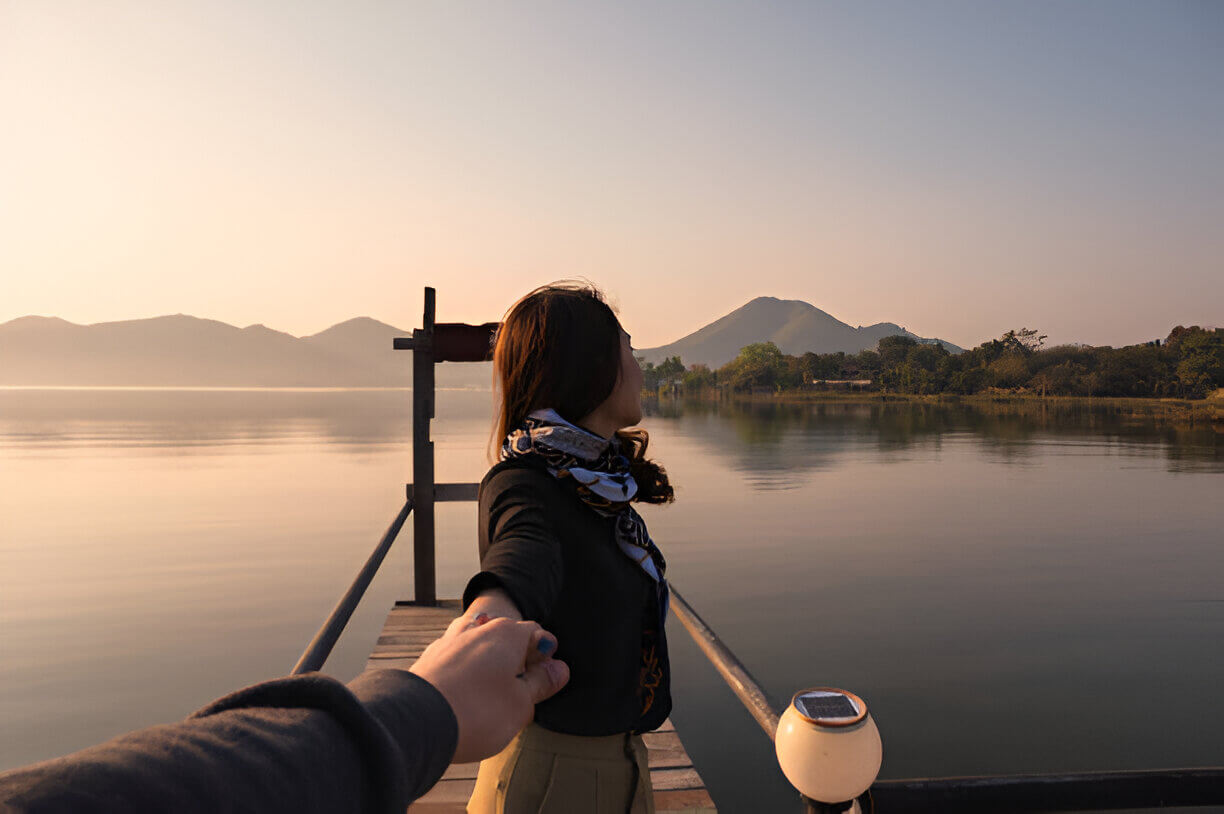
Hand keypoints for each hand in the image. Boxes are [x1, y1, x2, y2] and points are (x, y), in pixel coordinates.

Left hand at [409, 613, 568, 762]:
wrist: (416, 722)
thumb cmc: (477, 711)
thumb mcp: (521, 704)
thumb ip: (541, 684)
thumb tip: (559, 669)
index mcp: (507, 633)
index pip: (537, 634)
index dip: (546, 656)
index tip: (547, 678)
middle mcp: (477, 629)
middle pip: (507, 638)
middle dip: (518, 659)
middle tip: (522, 692)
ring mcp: (450, 642)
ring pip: (479, 647)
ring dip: (490, 665)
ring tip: (492, 695)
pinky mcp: (429, 659)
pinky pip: (457, 660)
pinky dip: (466, 673)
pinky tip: (466, 697)